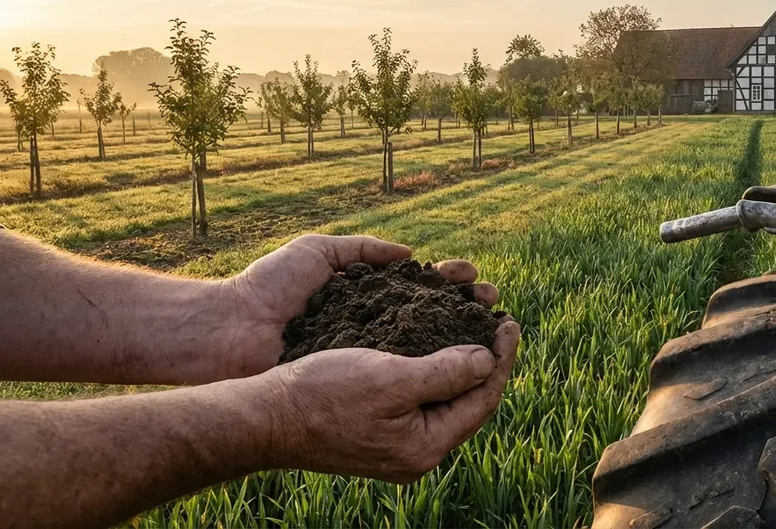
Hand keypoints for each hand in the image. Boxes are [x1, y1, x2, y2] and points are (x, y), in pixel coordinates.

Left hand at [214, 234, 499, 379]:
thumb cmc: (268, 289)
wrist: (230, 332)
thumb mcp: (317, 252)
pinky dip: (433, 369)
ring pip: (425, 347)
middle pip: (432, 316)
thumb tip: (410, 254)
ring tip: (487, 326)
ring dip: (460, 337)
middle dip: (465, 307)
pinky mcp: (356, 383)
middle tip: (491, 301)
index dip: (448, 280)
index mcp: (365, 295)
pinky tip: (460, 361)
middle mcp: (372, 327)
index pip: (419, 285)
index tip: (469, 275)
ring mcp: (366, 356)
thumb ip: (364, 248)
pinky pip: (401, 375)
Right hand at [260, 320, 519, 481]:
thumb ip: (445, 372)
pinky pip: (421, 397)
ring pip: (445, 398)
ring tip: (473, 326)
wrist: (265, 416)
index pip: (483, 400)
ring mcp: (397, 444)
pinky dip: (434, 368)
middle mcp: (417, 452)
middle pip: (469, 402)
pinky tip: (433, 342)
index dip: (501, 359)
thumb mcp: (391, 378)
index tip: (510, 322)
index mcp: (426, 446)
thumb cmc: (324, 393)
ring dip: (461, 361)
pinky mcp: (379, 430)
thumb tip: (487, 360)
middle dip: (487, 360)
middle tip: (498, 321)